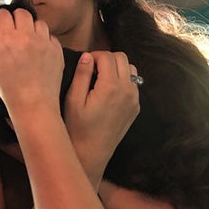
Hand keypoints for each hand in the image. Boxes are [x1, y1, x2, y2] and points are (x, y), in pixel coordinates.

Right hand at [0, 8, 62, 122]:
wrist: (33, 104)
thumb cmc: (10, 88)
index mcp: (7, 40)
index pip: (3, 14)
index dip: (1, 20)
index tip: (2, 27)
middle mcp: (26, 37)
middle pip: (22, 13)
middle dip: (16, 20)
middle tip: (14, 33)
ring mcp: (43, 42)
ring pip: (38, 22)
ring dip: (32, 29)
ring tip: (28, 43)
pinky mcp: (56, 49)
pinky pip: (50, 35)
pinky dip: (44, 40)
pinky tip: (38, 52)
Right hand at [63, 51, 139, 182]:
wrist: (91, 153)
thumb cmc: (77, 128)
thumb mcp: (73, 100)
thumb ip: (81, 75)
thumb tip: (87, 56)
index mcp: (110, 87)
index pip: (107, 56)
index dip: (94, 55)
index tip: (84, 63)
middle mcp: (127, 90)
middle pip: (122, 58)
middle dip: (106, 58)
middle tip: (92, 69)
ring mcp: (134, 100)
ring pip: (131, 69)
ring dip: (117, 68)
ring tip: (101, 78)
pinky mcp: (135, 108)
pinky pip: (133, 84)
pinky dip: (123, 80)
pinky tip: (108, 91)